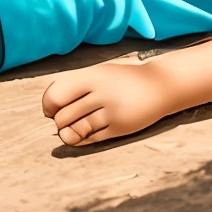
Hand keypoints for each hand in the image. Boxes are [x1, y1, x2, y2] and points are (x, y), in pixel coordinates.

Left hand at [42, 58, 178, 145]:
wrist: (164, 85)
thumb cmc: (125, 79)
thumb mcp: (101, 73)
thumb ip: (75, 87)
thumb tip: (50, 112)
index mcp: (94, 75)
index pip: (56, 96)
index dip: (48, 106)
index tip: (52, 109)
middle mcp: (102, 93)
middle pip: (63, 116)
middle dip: (60, 121)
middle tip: (66, 119)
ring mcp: (113, 111)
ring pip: (76, 129)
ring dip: (70, 131)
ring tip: (76, 125)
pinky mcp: (121, 127)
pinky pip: (91, 138)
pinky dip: (84, 137)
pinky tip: (87, 131)